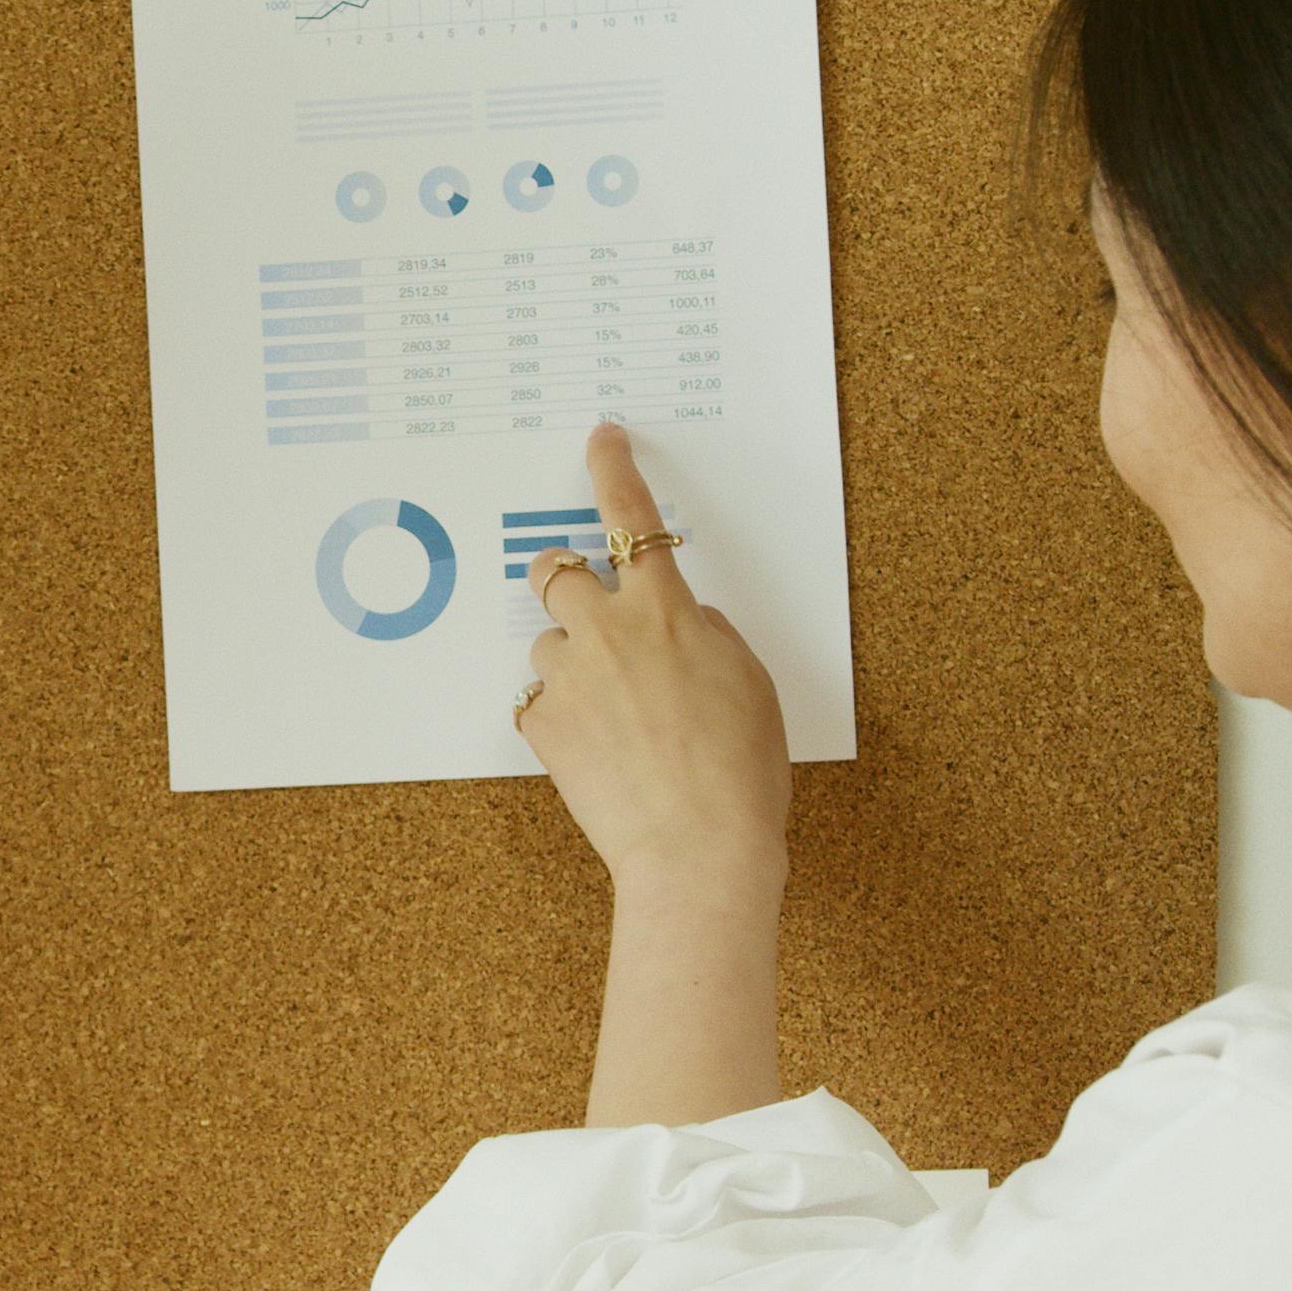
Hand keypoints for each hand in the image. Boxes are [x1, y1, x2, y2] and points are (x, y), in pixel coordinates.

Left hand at [517, 420, 792, 904]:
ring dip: (573, 664)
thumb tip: (686, 624)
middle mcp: (608, 631)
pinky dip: (563, 719)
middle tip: (580, 602)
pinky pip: (541, 703)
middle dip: (562, 576)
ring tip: (615, 718)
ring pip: (550, 644)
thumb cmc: (740, 772)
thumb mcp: (751, 686)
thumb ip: (712, 637)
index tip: (603, 441)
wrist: (699, 849)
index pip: (634, 519)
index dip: (614, 470)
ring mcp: (568, 677)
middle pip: (556, 570)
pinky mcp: (542, 726)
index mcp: (667, 612)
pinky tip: (601, 754)